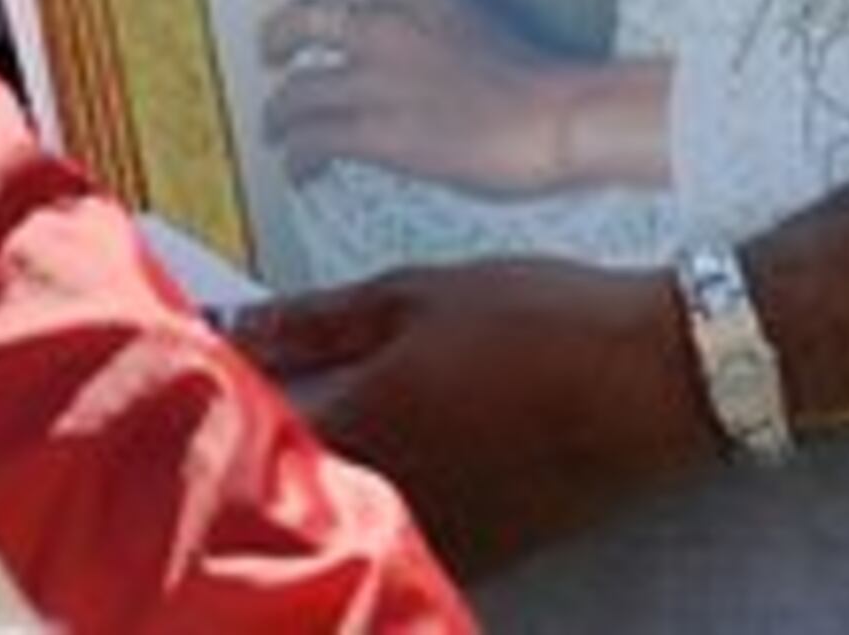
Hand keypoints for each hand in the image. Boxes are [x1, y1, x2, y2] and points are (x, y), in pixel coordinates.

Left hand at [228, 256, 701, 579]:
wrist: (657, 381)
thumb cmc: (540, 320)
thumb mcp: (423, 294)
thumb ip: (319, 319)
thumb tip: (233, 327)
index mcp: (353, 431)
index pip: (242, 444)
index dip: (210, 418)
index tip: (191, 387)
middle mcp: (376, 502)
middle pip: (278, 504)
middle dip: (252, 465)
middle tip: (244, 418)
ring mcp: (426, 538)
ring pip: (337, 530)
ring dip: (313, 499)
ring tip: (321, 444)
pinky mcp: (474, 555)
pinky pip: (395, 544)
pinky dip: (375, 517)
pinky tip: (395, 472)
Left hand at [262, 0, 636, 194]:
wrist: (557, 120)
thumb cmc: (537, 82)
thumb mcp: (481, 26)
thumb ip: (435, 30)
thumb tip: (407, 54)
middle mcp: (394, 30)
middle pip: (305, 19)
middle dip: (276, 38)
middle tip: (270, 54)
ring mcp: (382, 81)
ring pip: (296, 90)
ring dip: (278, 114)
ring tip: (277, 129)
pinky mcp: (379, 133)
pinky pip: (312, 142)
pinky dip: (298, 157)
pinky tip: (301, 168)